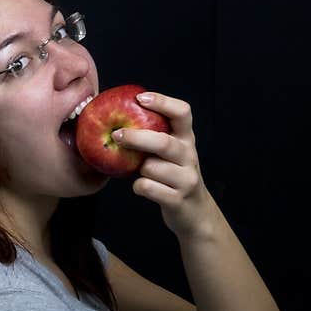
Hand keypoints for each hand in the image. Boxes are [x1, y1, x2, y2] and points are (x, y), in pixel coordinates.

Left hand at [112, 92, 219, 239]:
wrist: (194, 212)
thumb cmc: (172, 177)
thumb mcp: (169, 155)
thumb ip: (153, 138)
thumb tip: (116, 123)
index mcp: (186, 140)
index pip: (183, 113)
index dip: (163, 102)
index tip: (140, 98)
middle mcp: (189, 156)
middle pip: (163, 142)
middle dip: (137, 138)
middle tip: (116, 135)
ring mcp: (186, 178)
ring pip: (152, 168)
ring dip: (138, 170)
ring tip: (139, 172)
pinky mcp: (178, 199)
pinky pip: (148, 188)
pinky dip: (139, 187)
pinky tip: (141, 187)